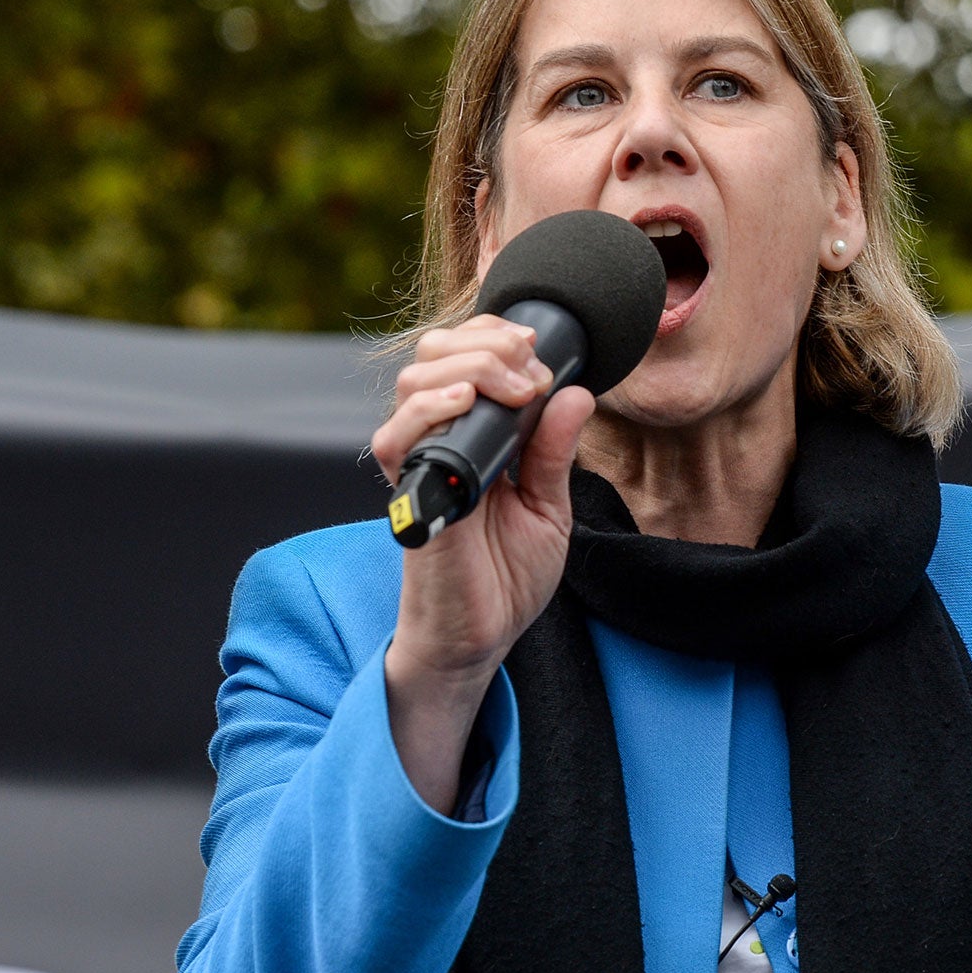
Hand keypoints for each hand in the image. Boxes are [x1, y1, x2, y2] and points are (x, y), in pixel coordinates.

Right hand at [370, 314, 596, 808]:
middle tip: (531, 367)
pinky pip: (394, 439)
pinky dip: (426, 409)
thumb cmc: (508, 576)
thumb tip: (577, 393)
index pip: (464, 357)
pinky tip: (463, 402)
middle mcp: (441, 442)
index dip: (495, 336)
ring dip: (468, 367)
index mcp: (475, 436)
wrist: (483, 636)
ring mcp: (422, 465)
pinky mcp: (410, 496)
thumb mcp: (548, 506)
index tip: (539, 346)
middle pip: (434, 355)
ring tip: (513, 386)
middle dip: (486, 343)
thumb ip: (554, 450)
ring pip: (414, 383)